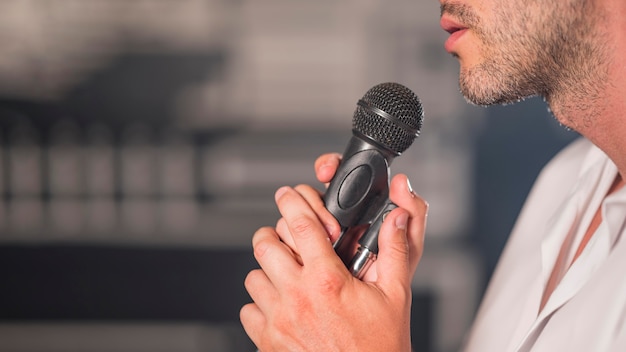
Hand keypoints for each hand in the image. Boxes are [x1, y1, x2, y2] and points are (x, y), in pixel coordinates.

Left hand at [240, 153, 427, 350]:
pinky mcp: (267, 342)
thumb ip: (395, 251)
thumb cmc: (379, 348)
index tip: (287, 194)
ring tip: (288, 278)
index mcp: (327, 280)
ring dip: (268, 272)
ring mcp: (279, 321)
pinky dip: (261, 305)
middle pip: (264, 245)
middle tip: (285, 239)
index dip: (291, 201)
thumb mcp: (395, 296)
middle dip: (273, 235)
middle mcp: (297, 297)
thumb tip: (398, 219)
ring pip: (253, 277)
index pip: (300, 224)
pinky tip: (282, 308)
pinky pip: (248, 311)